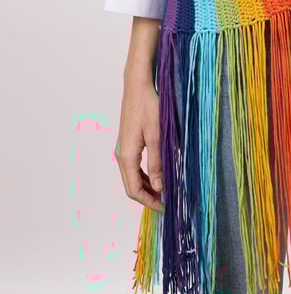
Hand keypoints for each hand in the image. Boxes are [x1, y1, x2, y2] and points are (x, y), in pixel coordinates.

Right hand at [115, 78, 164, 212]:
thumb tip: (160, 187)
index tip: (165, 207)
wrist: (138, 86)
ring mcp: (123, 149)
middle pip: (131, 186)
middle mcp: (121, 155)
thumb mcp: (156, 135)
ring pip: (132, 176)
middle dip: (148, 196)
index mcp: (126, 156)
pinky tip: (158, 174)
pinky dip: (144, 174)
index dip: (149, 201)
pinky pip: (134, 166)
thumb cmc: (148, 106)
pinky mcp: (127, 142)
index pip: (133, 190)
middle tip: (168, 201)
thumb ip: (157, 162)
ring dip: (147, 186)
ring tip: (165, 190)